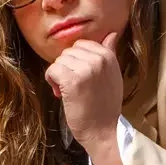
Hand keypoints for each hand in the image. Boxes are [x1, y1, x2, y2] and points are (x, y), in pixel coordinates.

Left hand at [44, 30, 123, 148]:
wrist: (104, 131)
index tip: (82, 77)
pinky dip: (51, 81)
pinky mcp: (71, 80)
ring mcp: (85, 69)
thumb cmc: (106, 106)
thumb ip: (110, 53)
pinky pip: (52, 70)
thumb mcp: (113, 75)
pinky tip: (61, 93)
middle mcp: (98, 59)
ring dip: (59, 76)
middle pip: (68, 52)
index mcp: (108, 56)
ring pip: (59, 61)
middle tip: (75, 87)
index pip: (82, 44)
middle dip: (67, 68)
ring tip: (69, 92)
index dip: (77, 61)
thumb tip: (112, 33)